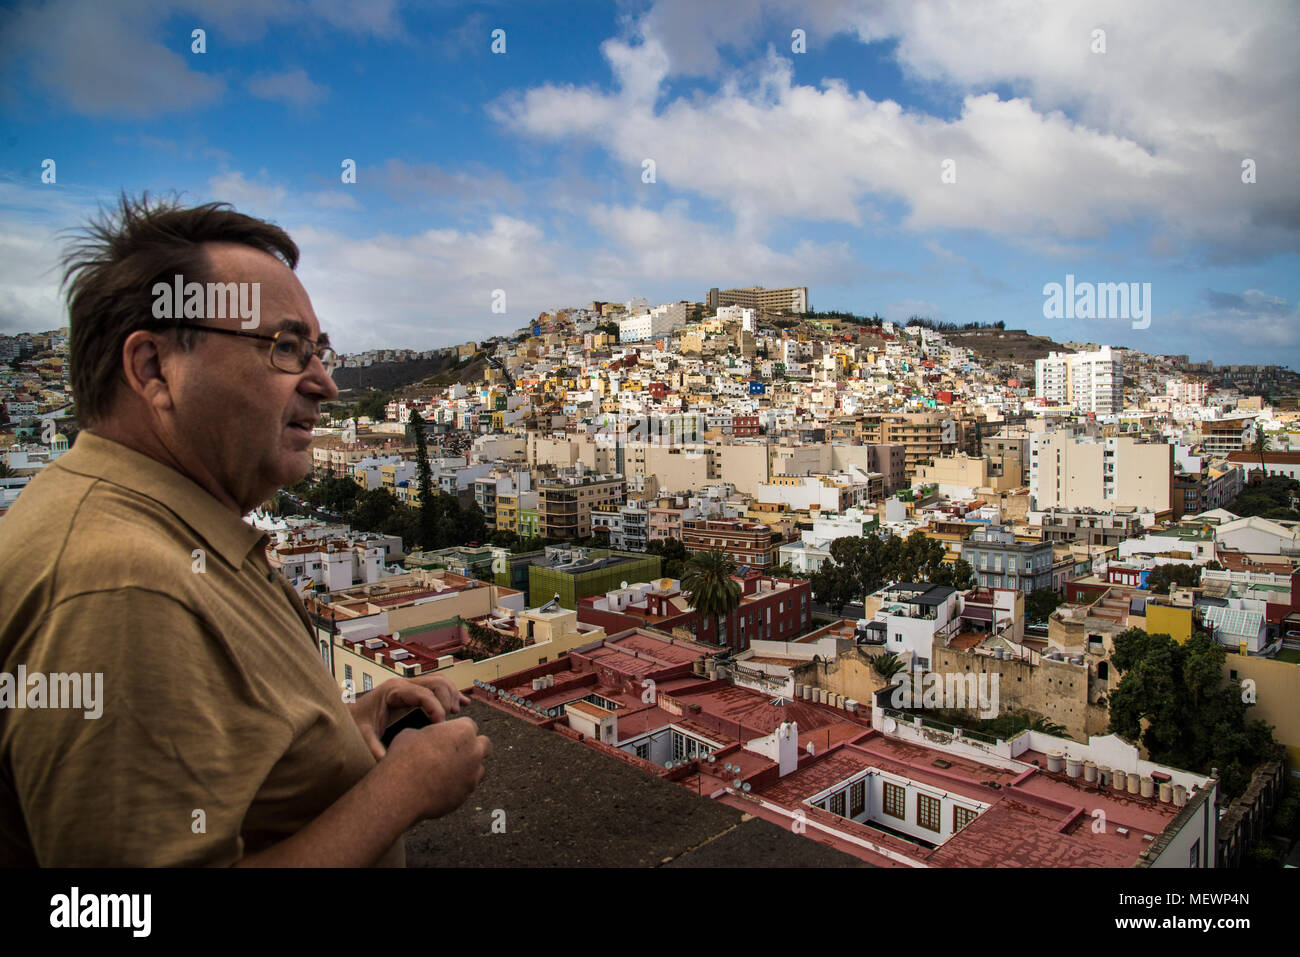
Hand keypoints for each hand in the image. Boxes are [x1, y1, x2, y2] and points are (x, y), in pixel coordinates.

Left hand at [350, 674, 470, 760]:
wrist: (350, 716)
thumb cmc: (356, 726)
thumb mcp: (364, 738)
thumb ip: (375, 750)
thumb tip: (387, 764)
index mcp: (393, 691)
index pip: (423, 693)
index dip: (436, 707)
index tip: (442, 724)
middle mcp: (403, 685)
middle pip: (436, 683)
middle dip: (447, 699)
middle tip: (449, 720)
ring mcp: (409, 686)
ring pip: (439, 682)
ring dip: (452, 694)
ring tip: (458, 711)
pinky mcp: (413, 692)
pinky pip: (437, 687)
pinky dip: (451, 694)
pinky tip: (463, 703)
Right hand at [382, 718, 492, 820]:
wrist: (401, 791)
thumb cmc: (404, 759)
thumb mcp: (412, 734)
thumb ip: (429, 734)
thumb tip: (427, 738)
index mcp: (462, 731)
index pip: (469, 725)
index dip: (458, 730)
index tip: (449, 736)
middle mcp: (474, 751)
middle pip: (485, 744)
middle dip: (474, 746)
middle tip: (457, 751)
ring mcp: (473, 774)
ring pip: (479, 768)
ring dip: (468, 768)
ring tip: (447, 772)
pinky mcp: (466, 794)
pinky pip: (468, 787)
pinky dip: (459, 785)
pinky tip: (442, 786)